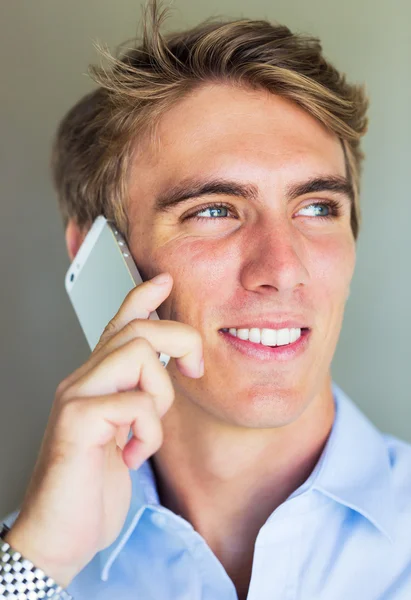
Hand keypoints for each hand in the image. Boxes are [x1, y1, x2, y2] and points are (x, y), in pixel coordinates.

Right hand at [5, 272, 202, 587]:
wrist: (61, 534)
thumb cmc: (93, 487)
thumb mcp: (124, 435)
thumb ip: (138, 400)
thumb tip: (163, 373)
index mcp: (97, 381)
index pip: (118, 324)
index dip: (142, 297)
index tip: (164, 281)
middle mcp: (83, 380)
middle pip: (138, 328)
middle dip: (179, 341)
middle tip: (192, 370)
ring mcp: (76, 396)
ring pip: (137, 353)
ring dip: (160, 395)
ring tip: (146, 431)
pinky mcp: (77, 421)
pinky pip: (134, 403)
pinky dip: (149, 432)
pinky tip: (133, 454)